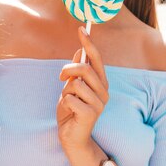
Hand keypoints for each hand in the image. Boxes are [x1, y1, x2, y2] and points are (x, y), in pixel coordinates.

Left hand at [57, 27, 108, 153]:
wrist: (72, 137)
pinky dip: (65, 103)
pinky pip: (71, 99)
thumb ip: (77, 72)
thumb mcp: (71, 88)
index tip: (81, 28)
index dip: (89, 43)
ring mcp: (99, 103)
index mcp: (100, 82)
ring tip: (68, 101)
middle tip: (61, 78)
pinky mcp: (91, 114)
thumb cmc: (71, 111)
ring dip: (66, 91)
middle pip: (85, 69)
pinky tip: (69, 111)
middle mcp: (104, 91)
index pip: (96, 59)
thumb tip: (80, 52)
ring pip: (76, 84)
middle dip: (68, 70)